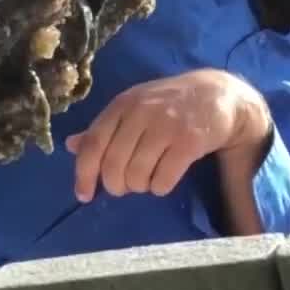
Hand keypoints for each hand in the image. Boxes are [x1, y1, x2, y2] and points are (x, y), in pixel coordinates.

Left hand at [65, 69, 271, 201]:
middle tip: (125, 186)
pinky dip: (160, 187)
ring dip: (139, 186)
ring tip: (148, 179)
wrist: (219, 94)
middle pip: (113, 165)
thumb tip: (70, 146)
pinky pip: (163, 179)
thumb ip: (104, 128)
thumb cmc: (170, 104)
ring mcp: (167, 126)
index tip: (83, 195)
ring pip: (137, 175)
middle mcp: (142, 113)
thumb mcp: (134, 108)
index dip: (84, 173)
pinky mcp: (189, 142)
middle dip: (116, 185)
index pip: (94, 144)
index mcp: (123, 104)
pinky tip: (165, 179)